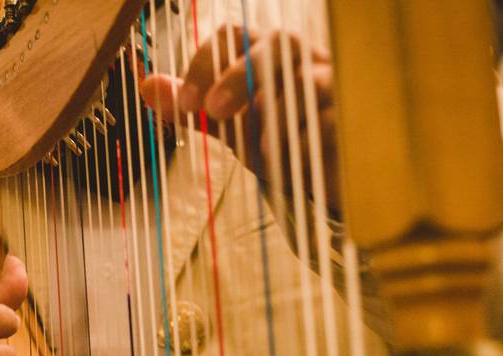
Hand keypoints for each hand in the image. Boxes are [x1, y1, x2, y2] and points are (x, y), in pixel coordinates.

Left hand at [140, 27, 339, 209]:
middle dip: (240, 77)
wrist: (321, 173)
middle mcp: (303, 59)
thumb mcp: (228, 122)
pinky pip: (334, 120)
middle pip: (277, 45)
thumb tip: (146, 86)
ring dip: (275, 115)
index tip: (186, 103)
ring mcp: (335, 85)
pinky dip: (306, 139)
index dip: (205, 64)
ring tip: (258, 148)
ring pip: (308, 81)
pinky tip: (288, 159)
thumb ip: (193, 106)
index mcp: (266, 53)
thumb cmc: (274, 135)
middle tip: (213, 111)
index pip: (232, 36)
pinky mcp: (356, 119)